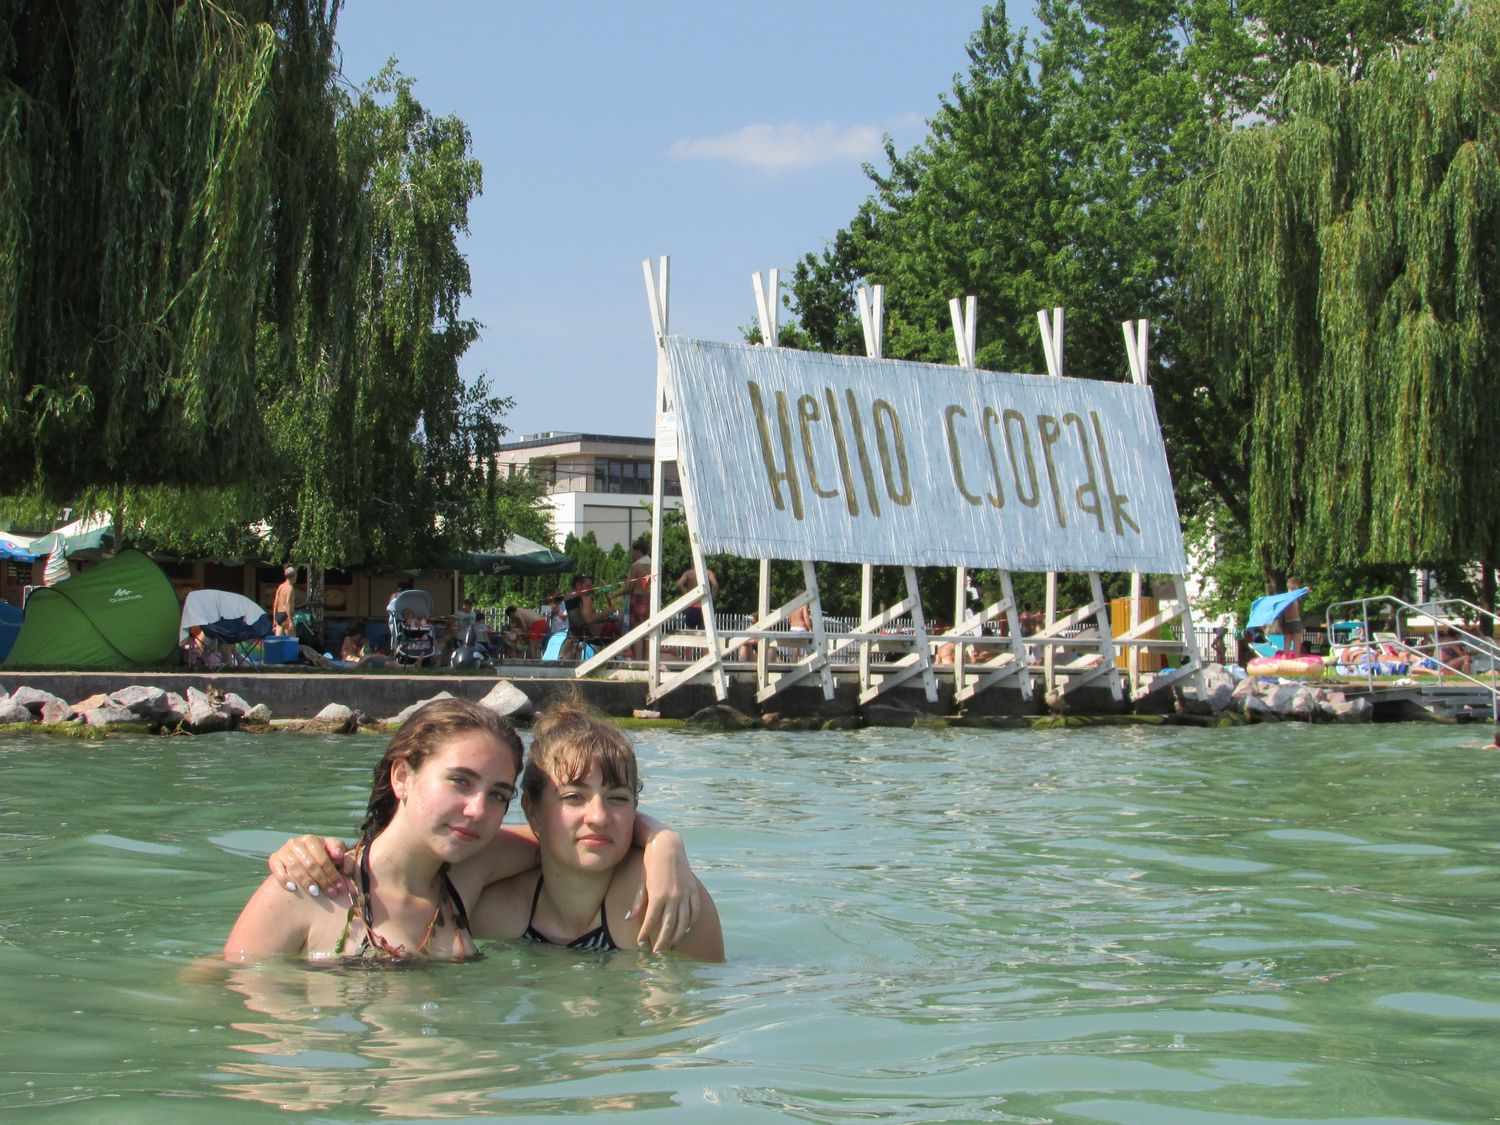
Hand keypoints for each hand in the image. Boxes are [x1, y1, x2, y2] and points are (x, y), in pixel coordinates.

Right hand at [268, 834, 351, 901]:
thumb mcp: (329, 849)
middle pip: (311, 864)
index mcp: (311, 839)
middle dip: (323, 880)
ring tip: (315, 893)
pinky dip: (285, 879)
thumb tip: (339, 855)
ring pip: (296, 867)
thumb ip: (337, 849)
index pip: (323, 858)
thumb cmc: (317, 855)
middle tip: (331, 893)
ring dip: (306, 881)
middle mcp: (296, 843)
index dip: (333, 873)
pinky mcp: (274, 859)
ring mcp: (284, 851)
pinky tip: (293, 888)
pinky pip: (278, 870)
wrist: (295, 857)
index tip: (340, 887)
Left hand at [630, 829, 702, 951]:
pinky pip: (694, 910)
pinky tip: (686, 930)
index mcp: (658, 895)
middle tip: (657, 952)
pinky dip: (691, 922)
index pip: (651, 921)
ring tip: (671, 946)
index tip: (641, 943)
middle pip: (669, 926)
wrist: (667, 845)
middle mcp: (673, 896)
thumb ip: (638, 902)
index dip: (645, 933)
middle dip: (662, 941)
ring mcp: (685, 893)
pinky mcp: (693, 889)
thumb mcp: (642, 882)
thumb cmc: (651, 863)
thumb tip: (629, 919)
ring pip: (683, 921)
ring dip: (677, 936)